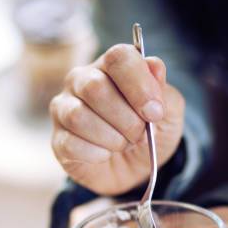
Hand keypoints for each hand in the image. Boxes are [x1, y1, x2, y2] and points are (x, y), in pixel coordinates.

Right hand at [50, 44, 184, 195]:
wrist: (136, 170)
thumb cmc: (150, 134)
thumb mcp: (169, 114)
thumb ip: (164, 91)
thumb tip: (154, 66)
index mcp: (112, 66)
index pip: (118, 58)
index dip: (140, 86)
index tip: (155, 113)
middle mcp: (82, 80)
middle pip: (94, 87)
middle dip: (126, 119)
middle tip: (139, 135)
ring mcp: (65, 108)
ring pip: (78, 116)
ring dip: (111, 138)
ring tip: (123, 145)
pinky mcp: (59, 139)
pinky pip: (71, 144)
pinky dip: (97, 154)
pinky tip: (106, 155)